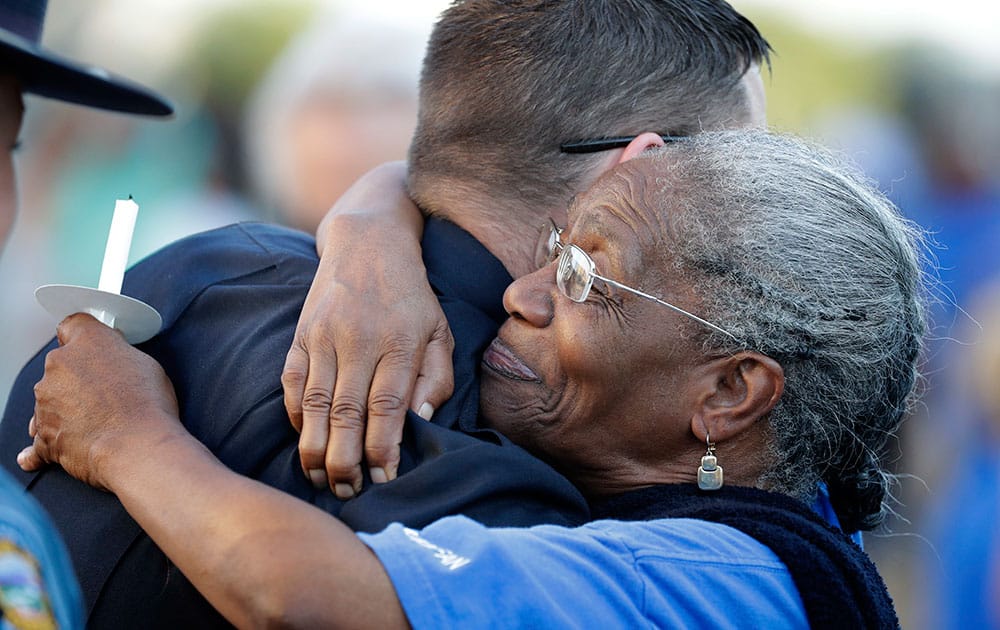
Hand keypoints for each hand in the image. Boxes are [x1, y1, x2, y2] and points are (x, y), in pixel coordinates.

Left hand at [18, 313, 182, 490]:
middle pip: (61, 366)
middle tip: (106, 394)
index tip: (90, 348)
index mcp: (87, 341)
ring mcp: (46, 400)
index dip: (82, 338)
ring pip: (51, 400)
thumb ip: (120, 355)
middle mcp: (59, 364)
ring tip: (98, 424)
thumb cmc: (148, 406)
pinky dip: (48, 445)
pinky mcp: (44, 433)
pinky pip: (40, 439)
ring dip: (67, 409)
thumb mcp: (148, 365)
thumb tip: (115, 360)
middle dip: (78, 379)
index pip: (73, 326)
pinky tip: (52, 451)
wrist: (137, 447)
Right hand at [282, 163, 454, 497]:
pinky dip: (293, 417)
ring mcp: (324, 337)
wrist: (366, 243)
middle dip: (345, 460)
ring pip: (313, 403)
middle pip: (346, 412)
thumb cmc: (412, 297)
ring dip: (314, 448)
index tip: (384, 480)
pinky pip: (290, 384)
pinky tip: (303, 442)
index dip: (383, 449)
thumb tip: (419, 421)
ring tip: (321, 480)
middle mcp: (359, 340)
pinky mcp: (300, 335)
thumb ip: (435, 378)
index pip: (387, 406)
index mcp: (400, 342)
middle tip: (347, 493)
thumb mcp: (440, 331)